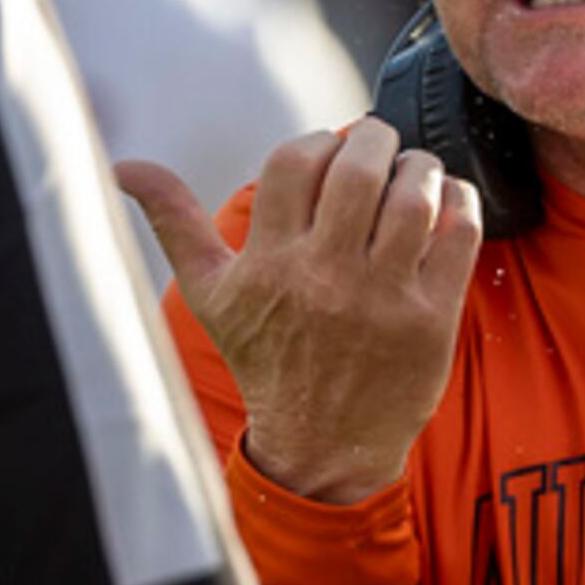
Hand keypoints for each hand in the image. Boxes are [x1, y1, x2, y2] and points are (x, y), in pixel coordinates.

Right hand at [123, 121, 481, 504]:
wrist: (322, 445)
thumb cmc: (265, 360)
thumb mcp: (211, 294)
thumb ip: (173, 222)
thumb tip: (123, 165)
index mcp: (269, 264)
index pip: (295, 162)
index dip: (317, 142)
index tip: (328, 156)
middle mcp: (325, 277)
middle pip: (360, 168)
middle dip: (375, 139)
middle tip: (379, 149)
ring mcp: (382, 298)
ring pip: (414, 196)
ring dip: (419, 167)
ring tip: (412, 173)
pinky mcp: (431, 319)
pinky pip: (459, 235)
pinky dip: (461, 201)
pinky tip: (447, 201)